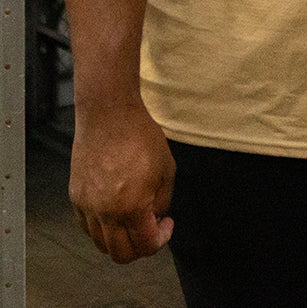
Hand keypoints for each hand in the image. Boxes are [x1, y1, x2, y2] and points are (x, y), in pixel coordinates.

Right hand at [69, 100, 175, 262]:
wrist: (108, 116)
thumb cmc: (140, 136)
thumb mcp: (166, 168)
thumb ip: (163, 200)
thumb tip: (156, 218)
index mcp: (132, 206)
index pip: (145, 246)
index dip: (161, 239)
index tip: (166, 225)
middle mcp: (105, 213)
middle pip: (120, 255)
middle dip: (140, 248)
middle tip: (150, 230)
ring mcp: (87, 207)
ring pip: (101, 244)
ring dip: (119, 240)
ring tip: (133, 219)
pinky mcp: (76, 198)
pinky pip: (87, 227)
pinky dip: (102, 228)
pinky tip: (115, 211)